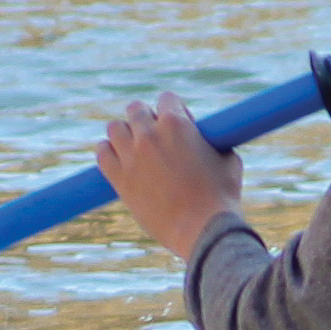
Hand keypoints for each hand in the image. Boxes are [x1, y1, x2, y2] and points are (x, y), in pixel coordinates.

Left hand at [97, 92, 238, 260]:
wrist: (203, 231)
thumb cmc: (221, 197)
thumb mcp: (228, 161)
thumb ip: (213, 143)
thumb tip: (208, 141)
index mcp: (176, 124)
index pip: (167, 98)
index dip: (174, 111)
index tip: (180, 126)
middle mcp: (149, 134)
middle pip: (135, 109)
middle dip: (146, 119)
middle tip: (156, 137)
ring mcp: (130, 156)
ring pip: (114, 128)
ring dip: (125, 134)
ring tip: (136, 150)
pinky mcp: (118, 178)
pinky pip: (102, 153)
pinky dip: (108, 153)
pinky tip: (119, 161)